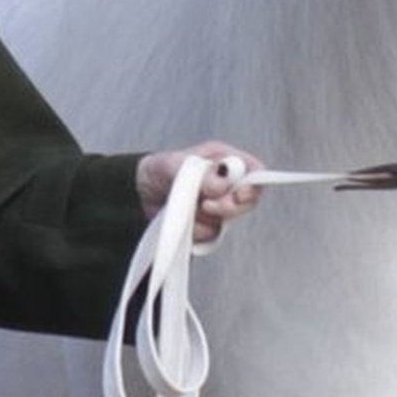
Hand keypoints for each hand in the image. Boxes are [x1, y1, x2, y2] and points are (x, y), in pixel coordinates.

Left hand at [135, 142, 263, 242]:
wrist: (141, 192)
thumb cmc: (160, 169)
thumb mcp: (176, 165)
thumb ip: (201, 174)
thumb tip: (223, 184)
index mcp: (224, 160)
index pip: (254, 171)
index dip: (253, 185)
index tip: (239, 195)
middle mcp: (226, 184)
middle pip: (247, 201)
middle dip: (227, 207)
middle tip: (206, 205)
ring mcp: (218, 205)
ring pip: (227, 221)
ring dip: (204, 218)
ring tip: (184, 206)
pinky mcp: (208, 225)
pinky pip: (210, 235)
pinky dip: (195, 230)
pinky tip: (182, 220)